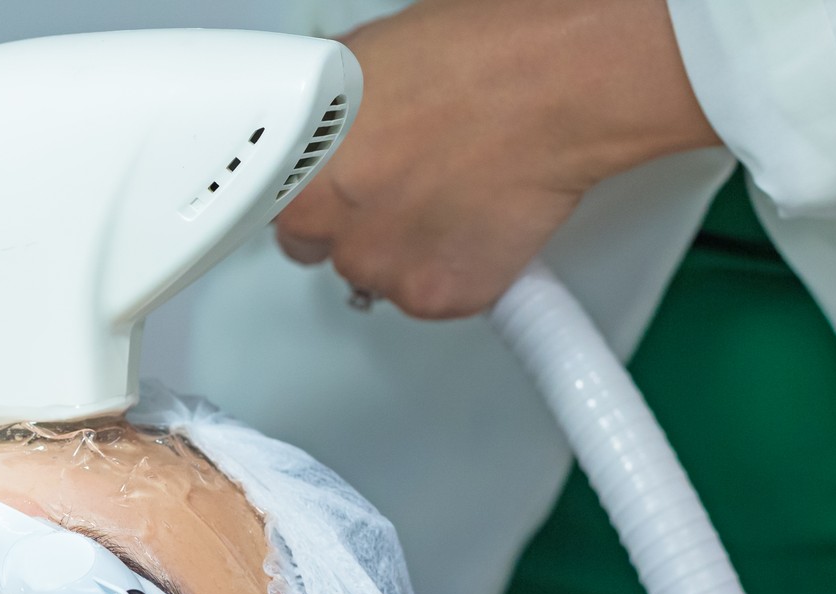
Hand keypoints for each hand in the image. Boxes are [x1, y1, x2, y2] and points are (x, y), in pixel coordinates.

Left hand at [275, 0, 717, 318]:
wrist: (557, 84)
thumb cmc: (477, 54)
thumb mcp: (365, 62)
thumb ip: (329, 113)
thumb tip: (325, 123)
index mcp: (296, 170)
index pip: (278, 210)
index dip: (315, 196)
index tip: (338, 189)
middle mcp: (326, 227)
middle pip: (322, 247)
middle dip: (357, 222)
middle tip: (407, 183)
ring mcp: (380, 268)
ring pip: (379, 273)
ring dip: (407, 247)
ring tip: (455, 192)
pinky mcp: (434, 296)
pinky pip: (432, 293)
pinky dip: (456, 269)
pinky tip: (480, 219)